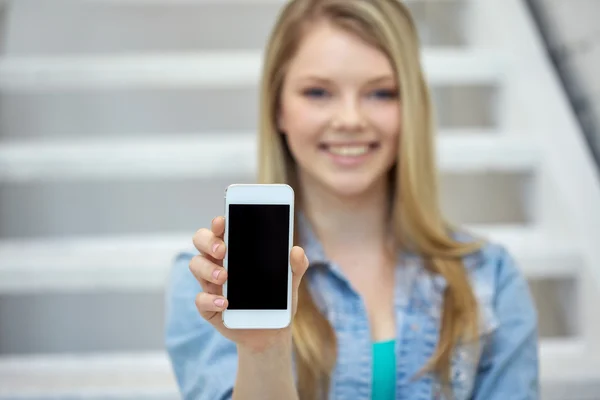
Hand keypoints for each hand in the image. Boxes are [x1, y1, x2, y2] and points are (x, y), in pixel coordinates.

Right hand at [189, 216, 308, 352]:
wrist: (272, 331)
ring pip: (196, 265)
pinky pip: (200, 300)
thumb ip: (296, 265)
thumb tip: (296, 250)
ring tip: (223, 277)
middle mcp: (219, 263)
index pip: (221, 229)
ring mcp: (211, 285)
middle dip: (208, 241)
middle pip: (201, 242)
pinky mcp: (209, 307)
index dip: (218, 223)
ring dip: (207, 269)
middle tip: (222, 250)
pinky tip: (225, 302)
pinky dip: (210, 299)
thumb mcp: (290, 281)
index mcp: (236, 251)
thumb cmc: (277, 299)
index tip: (222, 221)